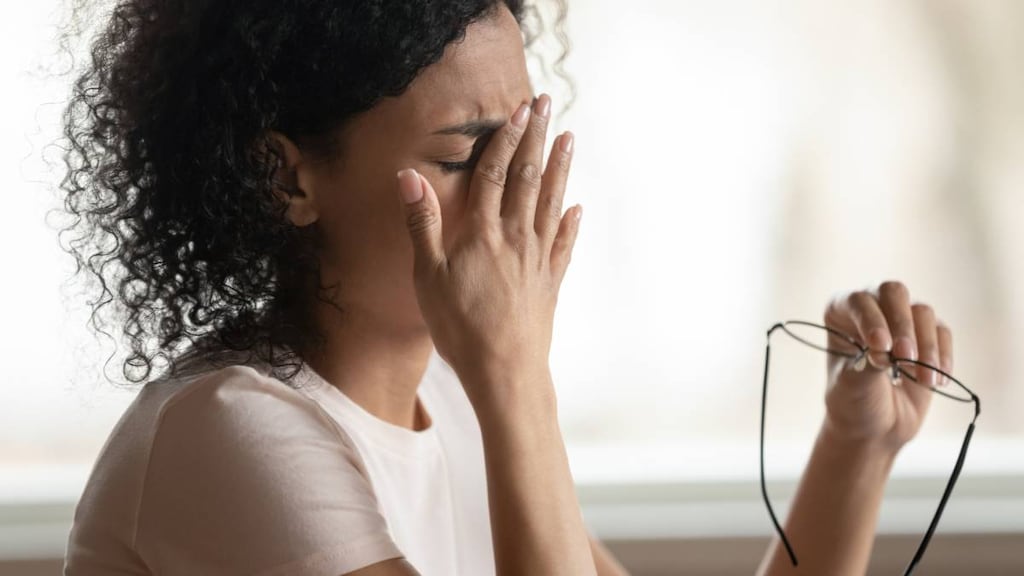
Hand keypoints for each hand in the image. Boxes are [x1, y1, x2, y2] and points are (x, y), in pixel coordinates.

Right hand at [395, 94, 579, 404]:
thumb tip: (408, 177)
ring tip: (569, 139)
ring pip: (551, 203)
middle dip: (536, 139)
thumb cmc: (460, 327)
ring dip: (560, 168)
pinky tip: (576, 209)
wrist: (505, 371)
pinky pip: (564, 244)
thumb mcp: (427, 276)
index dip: (505, 141)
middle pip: (528, 178)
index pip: (495, 175)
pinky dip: (571, 223)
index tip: (518, 112)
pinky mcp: (550, 283)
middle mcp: (516, 238)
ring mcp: (538, 259)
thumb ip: (421, 223)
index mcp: (483, 233)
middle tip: (547, 106)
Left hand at [822, 281, 952, 450]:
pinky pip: (942, 332)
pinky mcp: (928, 337)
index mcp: (841, 314)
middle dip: (903, 325)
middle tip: (905, 358)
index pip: (859, 301)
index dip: (872, 320)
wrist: (876, 430)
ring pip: (923, 312)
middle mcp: (872, 309)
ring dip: (926, 346)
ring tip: (923, 380)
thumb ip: (868, 362)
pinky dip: (943, 355)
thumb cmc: (854, 403)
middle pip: (894, 293)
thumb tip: (890, 347)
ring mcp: (902, 321)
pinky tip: (936, 381)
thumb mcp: (853, 385)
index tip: (880, 348)